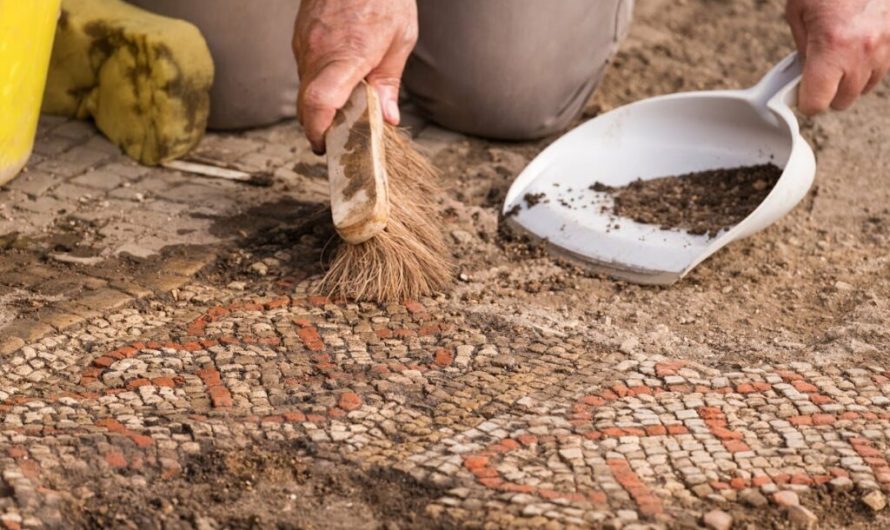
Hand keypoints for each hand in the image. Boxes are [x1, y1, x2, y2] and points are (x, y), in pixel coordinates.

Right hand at [293, 0, 417, 153]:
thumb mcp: (401, 39)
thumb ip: (390, 83)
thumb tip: (388, 119)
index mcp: (347, 55)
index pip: (320, 103)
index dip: (320, 131)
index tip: (327, 147)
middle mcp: (318, 52)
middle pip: (307, 106)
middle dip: (320, 129)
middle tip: (338, 142)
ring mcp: (304, 44)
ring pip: (305, 90)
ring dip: (320, 107)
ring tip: (344, 113)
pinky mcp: (300, 37)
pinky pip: (306, 71)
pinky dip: (319, 86)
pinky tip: (339, 84)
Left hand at [786, 0, 889, 114]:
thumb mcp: (799, 14)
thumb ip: (803, 51)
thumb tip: (803, 74)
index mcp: (832, 48)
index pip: (817, 103)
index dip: (806, 100)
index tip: (801, 94)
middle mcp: (863, 51)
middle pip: (843, 100)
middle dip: (828, 89)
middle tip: (819, 69)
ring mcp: (887, 46)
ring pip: (866, 86)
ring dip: (851, 76)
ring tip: (841, 50)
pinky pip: (883, 66)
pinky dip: (870, 60)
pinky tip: (859, 41)